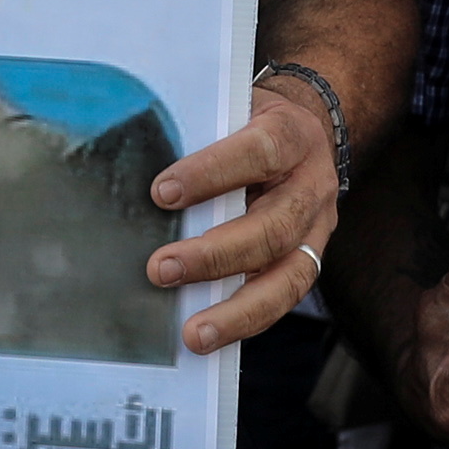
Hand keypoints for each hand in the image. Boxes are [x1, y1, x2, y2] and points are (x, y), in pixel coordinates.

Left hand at [144, 87, 342, 353]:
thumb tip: (132, 168)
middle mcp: (312, 186)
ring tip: (193, 334)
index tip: (162, 193)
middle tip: (160, 270)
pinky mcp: (309, 260)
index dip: (212, 173)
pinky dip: (245, 321)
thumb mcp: (230, 111)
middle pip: (274, 227)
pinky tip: (209, 337)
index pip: (259, 152)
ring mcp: (316, 229)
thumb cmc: (249, 122)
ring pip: (288, 277)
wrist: (304, 131)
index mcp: (292, 136)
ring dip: (237, 310)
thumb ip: (197, 136)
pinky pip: (282, 298)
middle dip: (215, 255)